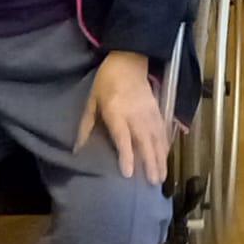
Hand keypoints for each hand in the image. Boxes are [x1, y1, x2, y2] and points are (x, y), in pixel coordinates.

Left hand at [76, 51, 166, 184]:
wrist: (128, 60)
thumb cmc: (106, 82)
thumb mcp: (91, 101)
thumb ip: (86, 125)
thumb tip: (77, 149)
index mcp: (117, 112)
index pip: (123, 137)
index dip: (126, 155)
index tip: (128, 174)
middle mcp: (135, 115)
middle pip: (144, 142)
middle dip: (149, 163)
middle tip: (153, 183)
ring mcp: (149, 113)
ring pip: (157, 139)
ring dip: (160, 158)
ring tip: (162, 177)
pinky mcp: (157, 110)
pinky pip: (163, 131)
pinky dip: (165, 146)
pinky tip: (166, 158)